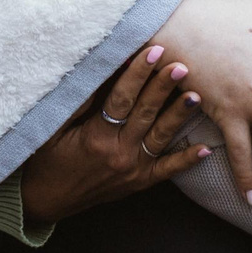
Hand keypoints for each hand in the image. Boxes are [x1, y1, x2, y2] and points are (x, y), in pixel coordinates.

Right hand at [20, 44, 211, 222]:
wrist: (44, 201)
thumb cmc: (45, 159)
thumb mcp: (52, 129)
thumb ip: (77, 103)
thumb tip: (99, 71)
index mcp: (96, 138)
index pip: (122, 99)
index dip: (138, 73)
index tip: (152, 51)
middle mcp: (118, 154)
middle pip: (146, 113)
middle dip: (163, 86)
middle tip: (181, 64)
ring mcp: (132, 170)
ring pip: (161, 138)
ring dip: (179, 115)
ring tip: (196, 95)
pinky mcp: (138, 182)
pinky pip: (166, 171)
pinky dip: (186, 160)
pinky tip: (206, 148)